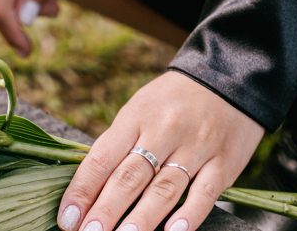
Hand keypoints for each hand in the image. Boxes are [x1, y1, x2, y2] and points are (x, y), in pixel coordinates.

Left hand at [57, 71, 264, 230]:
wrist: (229, 79)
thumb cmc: (171, 102)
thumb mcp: (137, 111)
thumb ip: (118, 147)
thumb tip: (88, 190)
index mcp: (135, 118)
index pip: (101, 158)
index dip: (82, 190)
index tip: (67, 217)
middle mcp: (164, 132)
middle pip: (130, 177)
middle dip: (106, 209)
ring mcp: (196, 147)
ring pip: (165, 188)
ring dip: (142, 218)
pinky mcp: (225, 161)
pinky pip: (206, 192)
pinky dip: (189, 214)